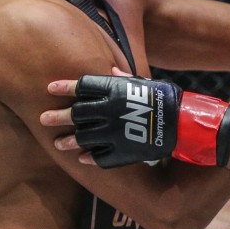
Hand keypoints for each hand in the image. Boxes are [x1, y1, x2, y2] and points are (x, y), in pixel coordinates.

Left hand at [43, 72, 229, 167]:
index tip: (50, 88)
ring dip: (68, 139)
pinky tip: (81, 158)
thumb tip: (112, 70)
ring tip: (58, 143)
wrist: (186, 125)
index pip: (83, 86)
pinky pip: (99, 156)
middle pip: (76, 112)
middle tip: (43, 118)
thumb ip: (126, 79)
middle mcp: (109, 110)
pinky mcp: (121, 152)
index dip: (65, 87)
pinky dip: (89, 157)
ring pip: (83, 136)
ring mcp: (113, 132)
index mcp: (115, 89)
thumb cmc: (168, 100)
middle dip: (58, 115)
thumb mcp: (147, 84)